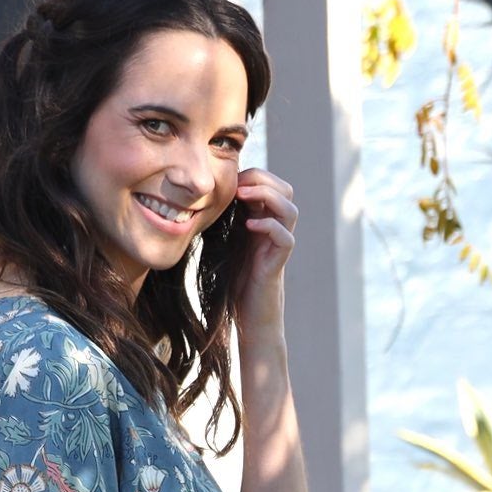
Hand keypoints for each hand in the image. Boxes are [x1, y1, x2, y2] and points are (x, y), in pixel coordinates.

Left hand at [232, 167, 296, 338]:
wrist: (247, 316)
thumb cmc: (233, 280)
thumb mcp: (225, 242)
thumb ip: (224, 219)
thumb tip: (201, 195)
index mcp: (264, 220)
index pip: (270, 184)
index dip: (253, 175)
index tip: (228, 181)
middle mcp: (276, 230)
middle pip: (285, 190)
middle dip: (262, 180)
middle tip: (238, 186)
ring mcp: (279, 246)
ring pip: (290, 210)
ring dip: (268, 197)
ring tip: (243, 198)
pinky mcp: (278, 263)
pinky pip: (286, 238)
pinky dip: (269, 226)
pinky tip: (248, 226)